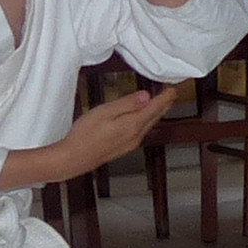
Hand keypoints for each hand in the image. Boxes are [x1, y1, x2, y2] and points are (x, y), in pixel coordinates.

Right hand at [0, 85, 179, 193]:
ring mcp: (130, 143)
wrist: (74, 159)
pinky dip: (147, 120)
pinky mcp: (124, 147)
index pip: (155, 107)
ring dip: (156, 112)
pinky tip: (143, 118)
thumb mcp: (104, 112)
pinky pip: (142, 131)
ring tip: (161, 102)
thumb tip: (146, 96)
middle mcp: (136, 135)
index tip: (173, 88)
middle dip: (164, 104)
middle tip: (172, 93)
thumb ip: (126, 104)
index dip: (165, 97)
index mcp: (133, 124)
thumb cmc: (85, 134)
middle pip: (155, 117)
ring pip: (149, 124)